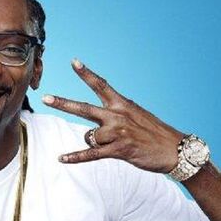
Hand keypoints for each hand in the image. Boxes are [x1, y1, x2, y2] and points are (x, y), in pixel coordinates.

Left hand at [42, 58, 184, 172]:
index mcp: (123, 104)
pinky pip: (90, 154)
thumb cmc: (155, 133)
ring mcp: (117, 133)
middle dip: (63, 103)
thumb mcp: (138, 115)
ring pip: (89, 135)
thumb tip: (99, 120)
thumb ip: (118, 113)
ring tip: (110, 144)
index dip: (86, 73)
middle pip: (84, 108)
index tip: (74, 62)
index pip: (101, 85)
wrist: (174, 150)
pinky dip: (75, 157)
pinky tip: (61, 158)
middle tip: (45, 97)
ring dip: (93, 141)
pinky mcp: (118, 150)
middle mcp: (118, 116)